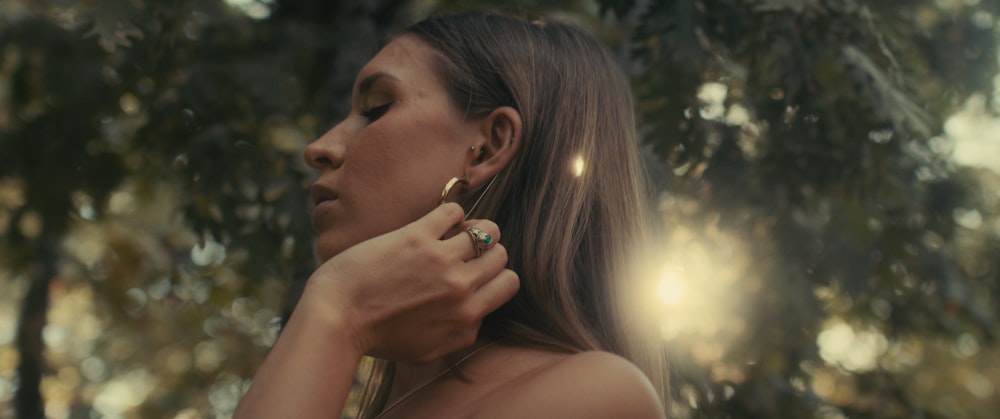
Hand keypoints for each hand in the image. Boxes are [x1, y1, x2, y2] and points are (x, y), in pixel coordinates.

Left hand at [301, 203, 519, 362]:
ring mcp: (441, 260)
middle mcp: (460, 288)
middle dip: (487, 251)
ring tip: (456, 231)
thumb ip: (460, 336)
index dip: (495, 275)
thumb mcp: (427, 351)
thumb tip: (476, 318)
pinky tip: (437, 222)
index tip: (476, 272)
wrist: (337, 317)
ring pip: (487, 230)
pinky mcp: (417, 237)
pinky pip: (454, 211)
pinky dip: (451, 212)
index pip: (509, 283)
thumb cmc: (378, 337)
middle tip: (464, 251)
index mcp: (466, 317)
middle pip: (500, 255)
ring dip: (475, 227)